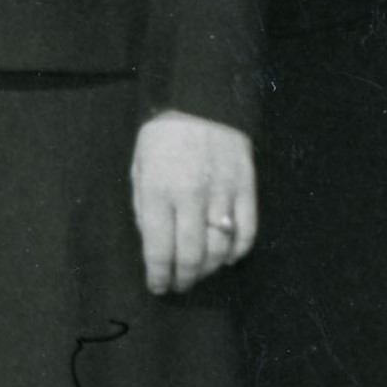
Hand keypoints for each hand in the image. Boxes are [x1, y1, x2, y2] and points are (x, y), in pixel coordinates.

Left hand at [134, 108, 257, 298]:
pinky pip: (247, 231)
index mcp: (157, 192)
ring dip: (208, 269)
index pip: (158, 250)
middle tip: (179, 284)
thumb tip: (155, 246)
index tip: (158, 287)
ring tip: (199, 271)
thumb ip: (144, 208)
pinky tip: (226, 256)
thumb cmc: (162, 137)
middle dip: (183, 279)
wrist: (202, 99)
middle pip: (191, 256)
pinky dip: (237, 251)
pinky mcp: (247, 187)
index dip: (158, 276)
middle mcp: (190, 197)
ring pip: (219, 249)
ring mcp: (222, 193)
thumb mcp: (139, 168)